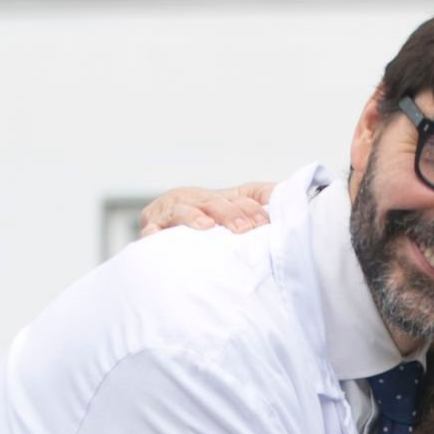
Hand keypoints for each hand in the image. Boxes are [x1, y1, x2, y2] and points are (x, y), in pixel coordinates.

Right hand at [137, 181, 276, 236]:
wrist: (165, 227)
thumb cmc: (209, 222)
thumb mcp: (237, 210)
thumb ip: (260, 202)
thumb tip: (282, 197)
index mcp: (218, 197)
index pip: (238, 199)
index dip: (252, 210)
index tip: (264, 224)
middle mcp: (194, 199)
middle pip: (213, 202)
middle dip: (229, 214)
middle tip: (243, 229)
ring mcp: (170, 211)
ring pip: (182, 210)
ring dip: (194, 217)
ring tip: (205, 226)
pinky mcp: (151, 224)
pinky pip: (151, 228)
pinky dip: (153, 232)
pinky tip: (154, 235)